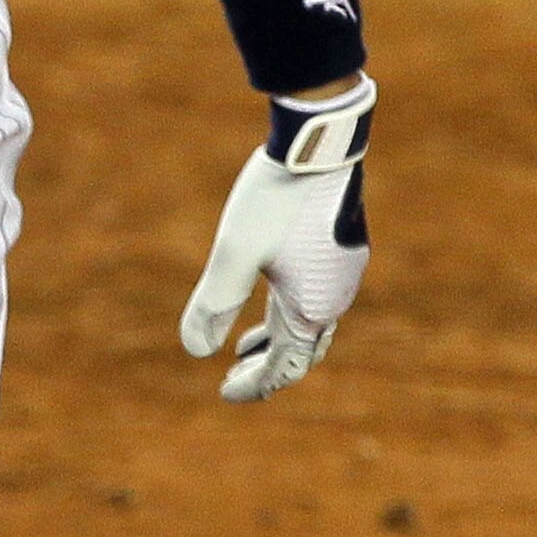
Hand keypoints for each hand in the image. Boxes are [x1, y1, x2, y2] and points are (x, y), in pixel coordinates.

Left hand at [180, 76, 373, 402]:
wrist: (319, 143)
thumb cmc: (275, 198)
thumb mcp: (234, 252)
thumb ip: (214, 303)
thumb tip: (194, 352)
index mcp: (312, 307)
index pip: (285, 367)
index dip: (255, 385)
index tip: (224, 392)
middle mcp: (334, 295)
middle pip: (302, 351)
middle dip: (267, 368)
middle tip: (233, 378)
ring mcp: (342, 271)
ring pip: (310, 323)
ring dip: (277, 339)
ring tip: (245, 346)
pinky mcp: (340, 247)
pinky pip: (316, 296)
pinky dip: (290, 312)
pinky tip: (271, 294)